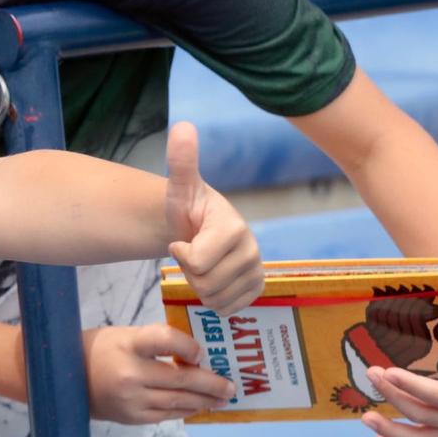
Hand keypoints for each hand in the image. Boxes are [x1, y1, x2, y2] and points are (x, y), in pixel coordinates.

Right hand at [84, 323, 235, 423]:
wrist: (66, 381)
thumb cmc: (101, 350)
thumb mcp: (124, 336)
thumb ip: (157, 342)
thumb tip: (196, 356)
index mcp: (126, 344)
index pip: (165, 339)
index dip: (187, 346)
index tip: (200, 353)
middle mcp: (129, 374)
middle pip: (179, 379)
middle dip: (210, 384)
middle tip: (231, 386)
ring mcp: (131, 400)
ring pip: (178, 401)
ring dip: (204, 401)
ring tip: (222, 399)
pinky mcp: (132, 417)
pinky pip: (167, 415)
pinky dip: (185, 410)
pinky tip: (198, 406)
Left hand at [164, 122, 262, 314]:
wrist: (198, 227)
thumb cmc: (187, 208)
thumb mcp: (180, 187)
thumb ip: (181, 161)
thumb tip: (183, 126)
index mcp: (234, 226)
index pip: (197, 261)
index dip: (181, 254)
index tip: (181, 240)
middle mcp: (252, 249)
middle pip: (205, 284)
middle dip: (190, 272)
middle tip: (192, 254)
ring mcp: (257, 271)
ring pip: (215, 300)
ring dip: (200, 287)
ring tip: (202, 265)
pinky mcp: (257, 289)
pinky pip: (228, 310)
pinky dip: (214, 300)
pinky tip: (213, 279)